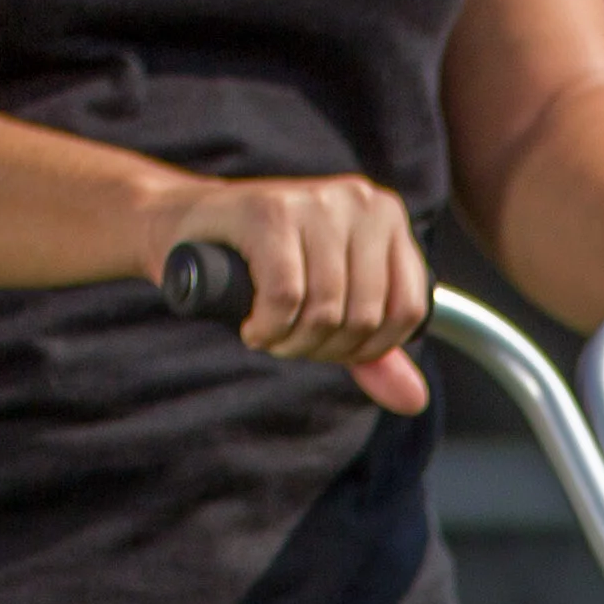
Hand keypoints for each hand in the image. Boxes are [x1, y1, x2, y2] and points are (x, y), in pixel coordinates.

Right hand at [161, 174, 433, 414]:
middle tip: (289, 340)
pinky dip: (269, 328)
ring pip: (327, 309)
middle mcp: (359, 201)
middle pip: (366, 315)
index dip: (369, 348)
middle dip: (323, 347)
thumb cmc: (265, 266)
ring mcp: (316, 202)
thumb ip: (374, 352)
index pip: (407, 310)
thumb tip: (415, 401)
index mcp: (387, 216)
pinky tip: (253, 326)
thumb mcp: (331, 306)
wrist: (188, 228)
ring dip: (291, 342)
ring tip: (269, 333)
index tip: (330, 345)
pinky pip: (287, 297)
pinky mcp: (271, 212)